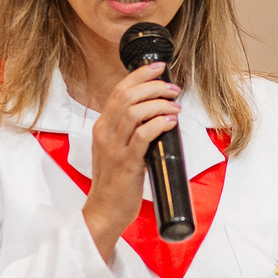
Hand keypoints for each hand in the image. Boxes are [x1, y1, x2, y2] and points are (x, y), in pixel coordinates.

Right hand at [84, 62, 179, 259]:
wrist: (105, 210)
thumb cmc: (114, 182)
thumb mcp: (115, 149)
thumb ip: (128, 131)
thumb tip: (156, 113)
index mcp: (102, 126)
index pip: (119, 90)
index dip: (140, 75)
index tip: (158, 67)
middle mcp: (105, 133)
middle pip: (127, 95)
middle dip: (153, 86)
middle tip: (173, 88)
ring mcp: (114, 148)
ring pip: (135, 112)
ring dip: (159, 104)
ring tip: (175, 106)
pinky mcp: (126, 163)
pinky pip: (143, 135)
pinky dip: (159, 124)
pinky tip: (171, 122)